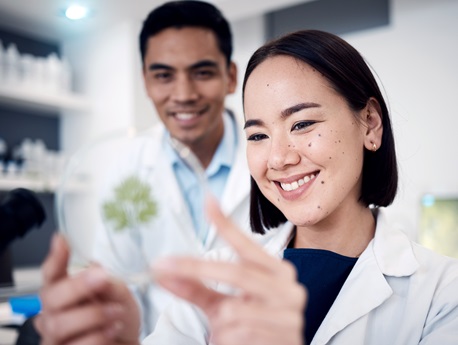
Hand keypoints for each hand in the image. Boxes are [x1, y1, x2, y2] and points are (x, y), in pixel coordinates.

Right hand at [34, 234, 140, 344]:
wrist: (128, 342)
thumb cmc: (119, 316)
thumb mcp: (119, 293)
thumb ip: (107, 282)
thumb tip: (94, 269)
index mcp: (65, 290)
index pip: (52, 273)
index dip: (55, 258)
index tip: (62, 240)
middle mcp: (54, 312)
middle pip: (50, 297)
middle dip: (77, 286)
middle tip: (102, 278)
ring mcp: (55, 337)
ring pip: (59, 325)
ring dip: (93, 315)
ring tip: (116, 311)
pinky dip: (98, 336)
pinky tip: (113, 330)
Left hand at [154, 197, 306, 344]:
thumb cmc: (249, 326)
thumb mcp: (221, 305)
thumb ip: (195, 287)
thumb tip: (164, 270)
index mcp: (276, 271)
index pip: (246, 244)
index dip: (226, 224)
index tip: (208, 202)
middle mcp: (288, 287)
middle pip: (236, 272)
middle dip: (196, 270)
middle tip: (164, 266)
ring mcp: (289, 313)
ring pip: (235, 310)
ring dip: (223, 323)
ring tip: (232, 330)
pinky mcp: (285, 337)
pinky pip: (241, 333)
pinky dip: (231, 339)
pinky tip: (243, 342)